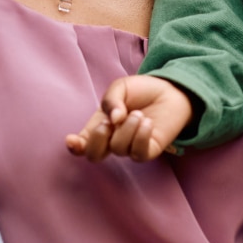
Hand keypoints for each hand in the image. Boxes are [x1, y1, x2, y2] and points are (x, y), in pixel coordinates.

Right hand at [64, 75, 193, 161]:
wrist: (169, 90)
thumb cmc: (141, 91)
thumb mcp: (120, 87)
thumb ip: (110, 100)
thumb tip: (113, 119)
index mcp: (99, 126)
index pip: (82, 144)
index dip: (75, 146)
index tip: (72, 140)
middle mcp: (112, 140)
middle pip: (94, 155)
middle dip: (98, 139)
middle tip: (109, 122)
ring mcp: (130, 147)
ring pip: (118, 149)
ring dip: (127, 129)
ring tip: (138, 113)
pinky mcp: (148, 151)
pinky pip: (138, 153)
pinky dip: (141, 136)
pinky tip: (147, 122)